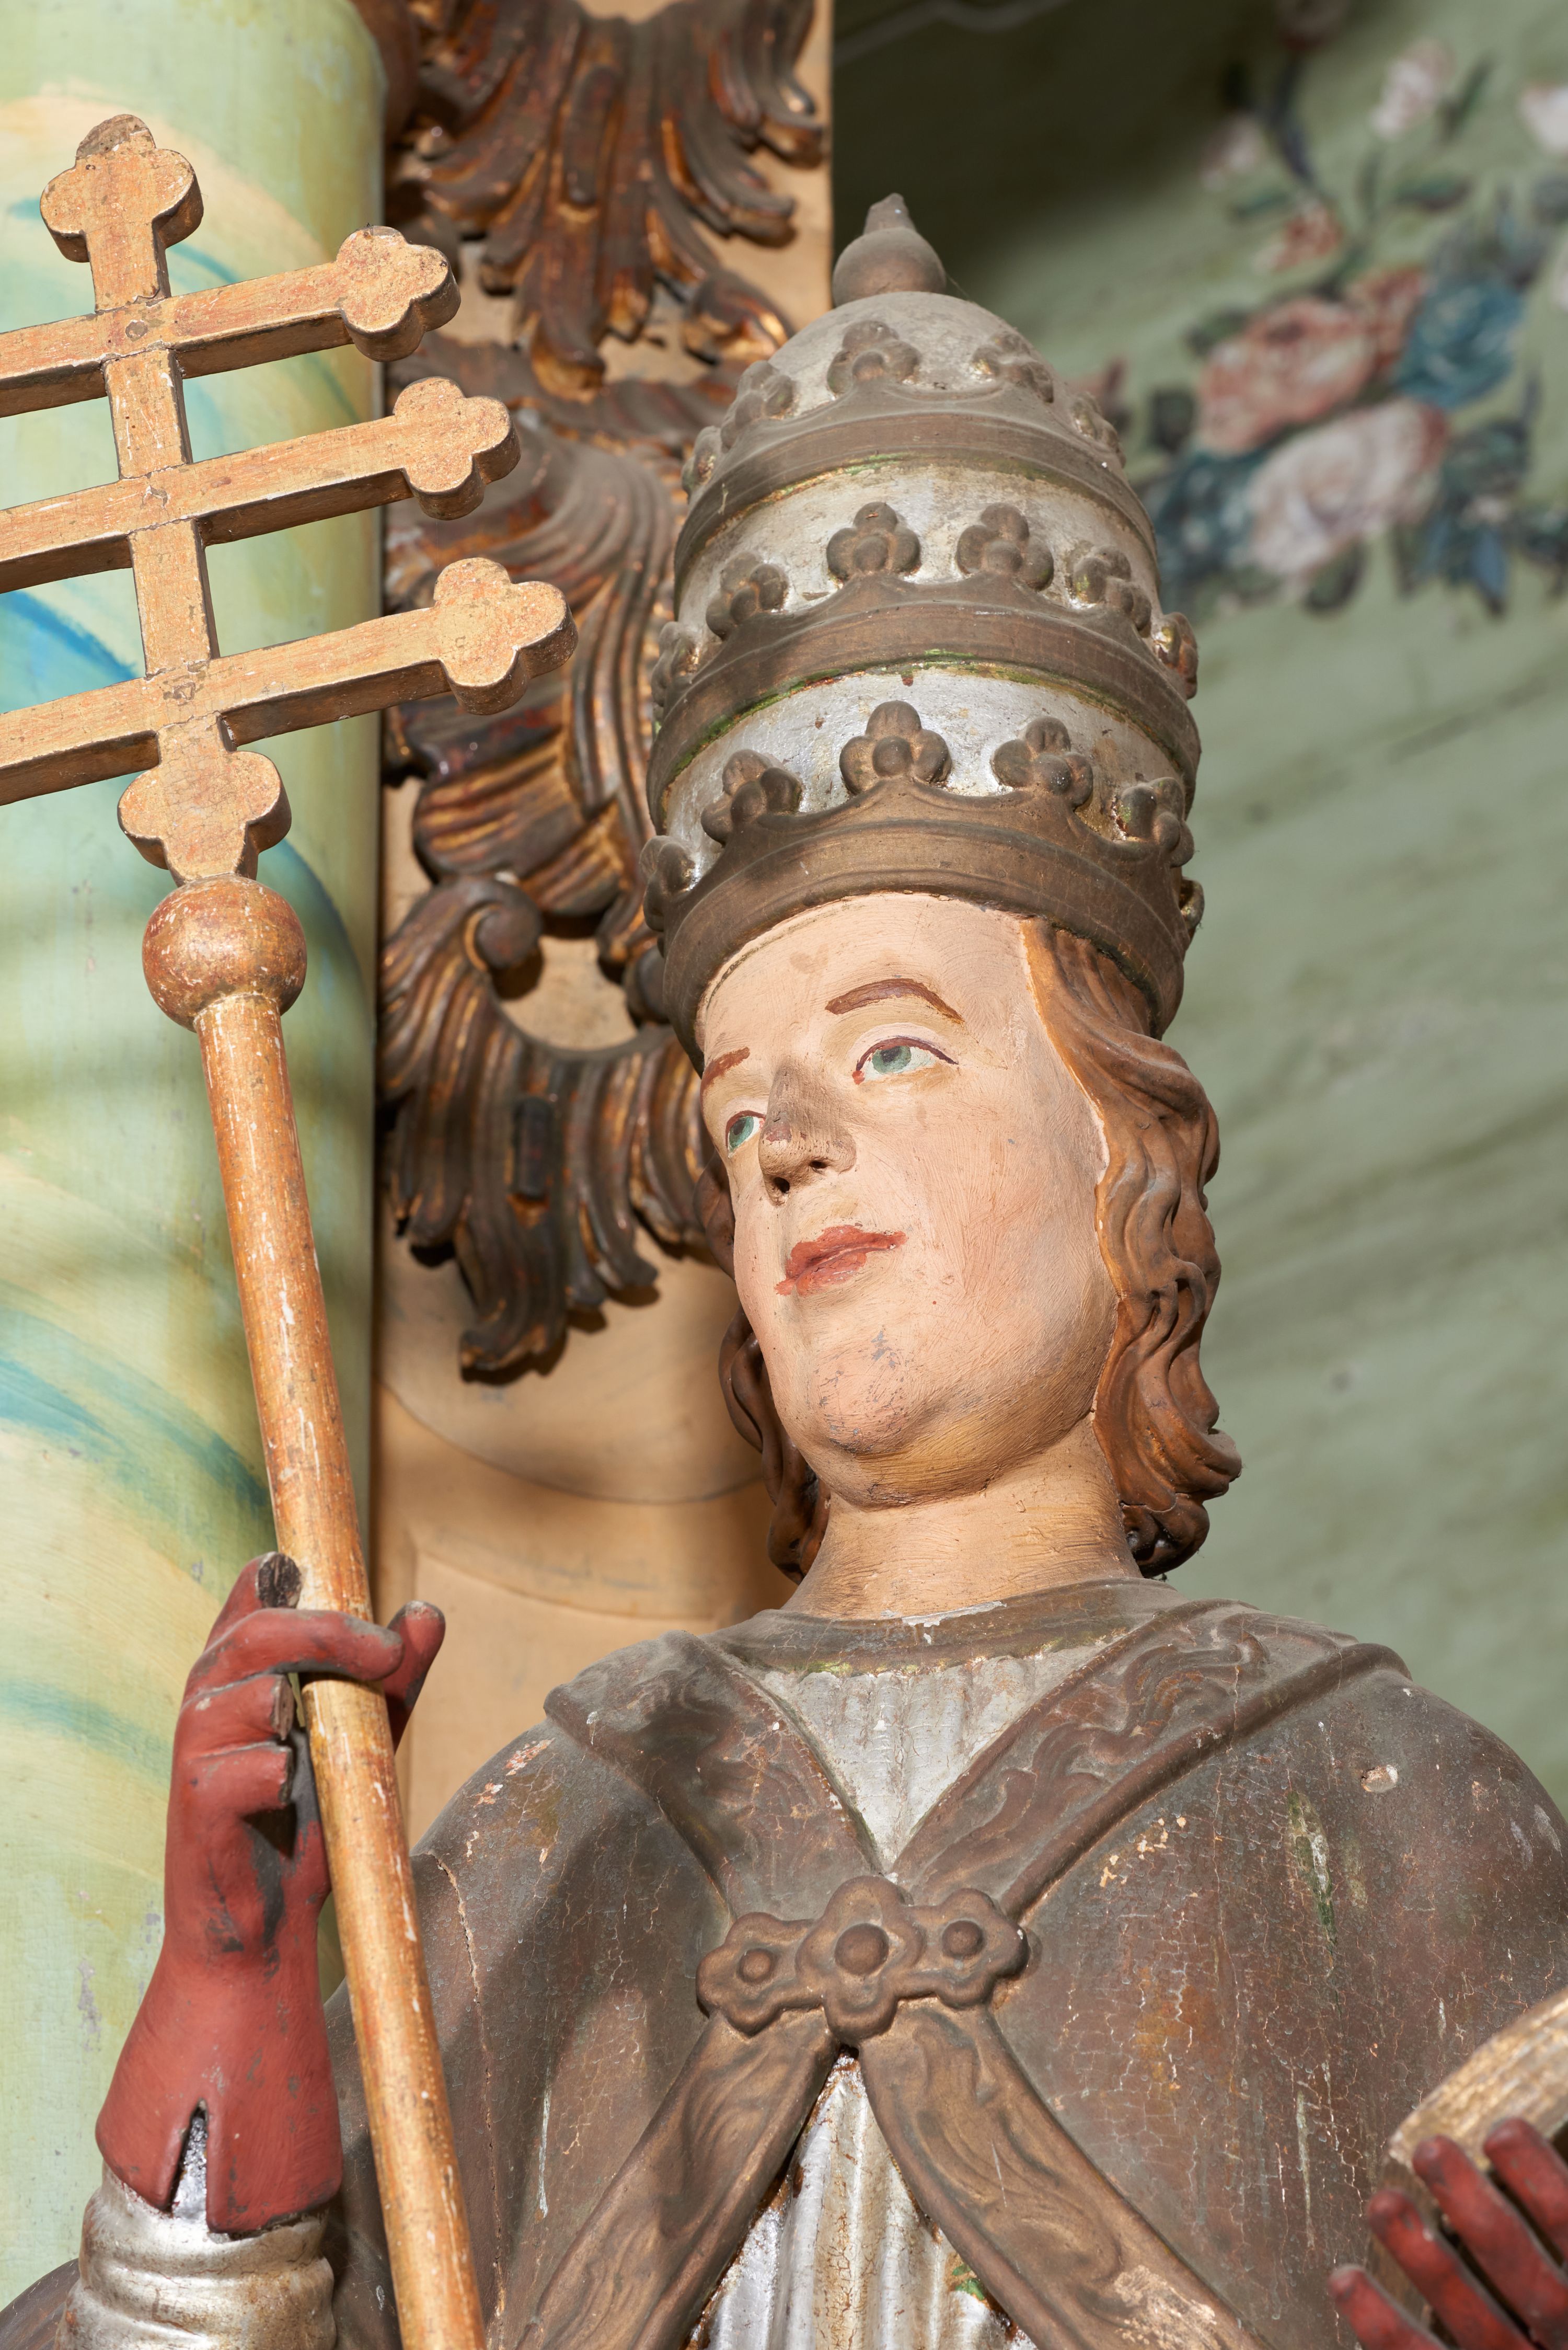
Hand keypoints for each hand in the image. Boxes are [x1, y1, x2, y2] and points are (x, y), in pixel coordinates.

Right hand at [95, 1554, 443, 2233]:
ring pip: (245, 1690)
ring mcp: (194, 1754)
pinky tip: (292, 1789)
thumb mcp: (363, 1739)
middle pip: (255, 1629)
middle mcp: (208, 1698)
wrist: (266, 1933)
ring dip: (300, 1700)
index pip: (254, 1591)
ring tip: (329, 1736)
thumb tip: (427, 1612)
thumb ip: (392, 1678)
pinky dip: (275, 1773)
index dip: (292, 1573)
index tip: (339, 1577)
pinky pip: (238, 1770)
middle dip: (327, 1631)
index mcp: (242, 1669)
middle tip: (387, 1652)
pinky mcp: (194, 1811)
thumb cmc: (308, 1822)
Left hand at [1329, 2121, 1567, 2348]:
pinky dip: (1384, 2326)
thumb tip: (1520, 2143)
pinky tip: (1346, 2280)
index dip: (1542, 2181)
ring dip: (1423, 2259)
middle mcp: (1566, 2339)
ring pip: (1473, 2322)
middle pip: (1523, 2276)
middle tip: (1430, 2150)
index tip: (1503, 2130)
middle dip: (1475, 2210)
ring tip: (1382, 2202)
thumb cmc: (1564, 2316)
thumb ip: (1559, 2224)